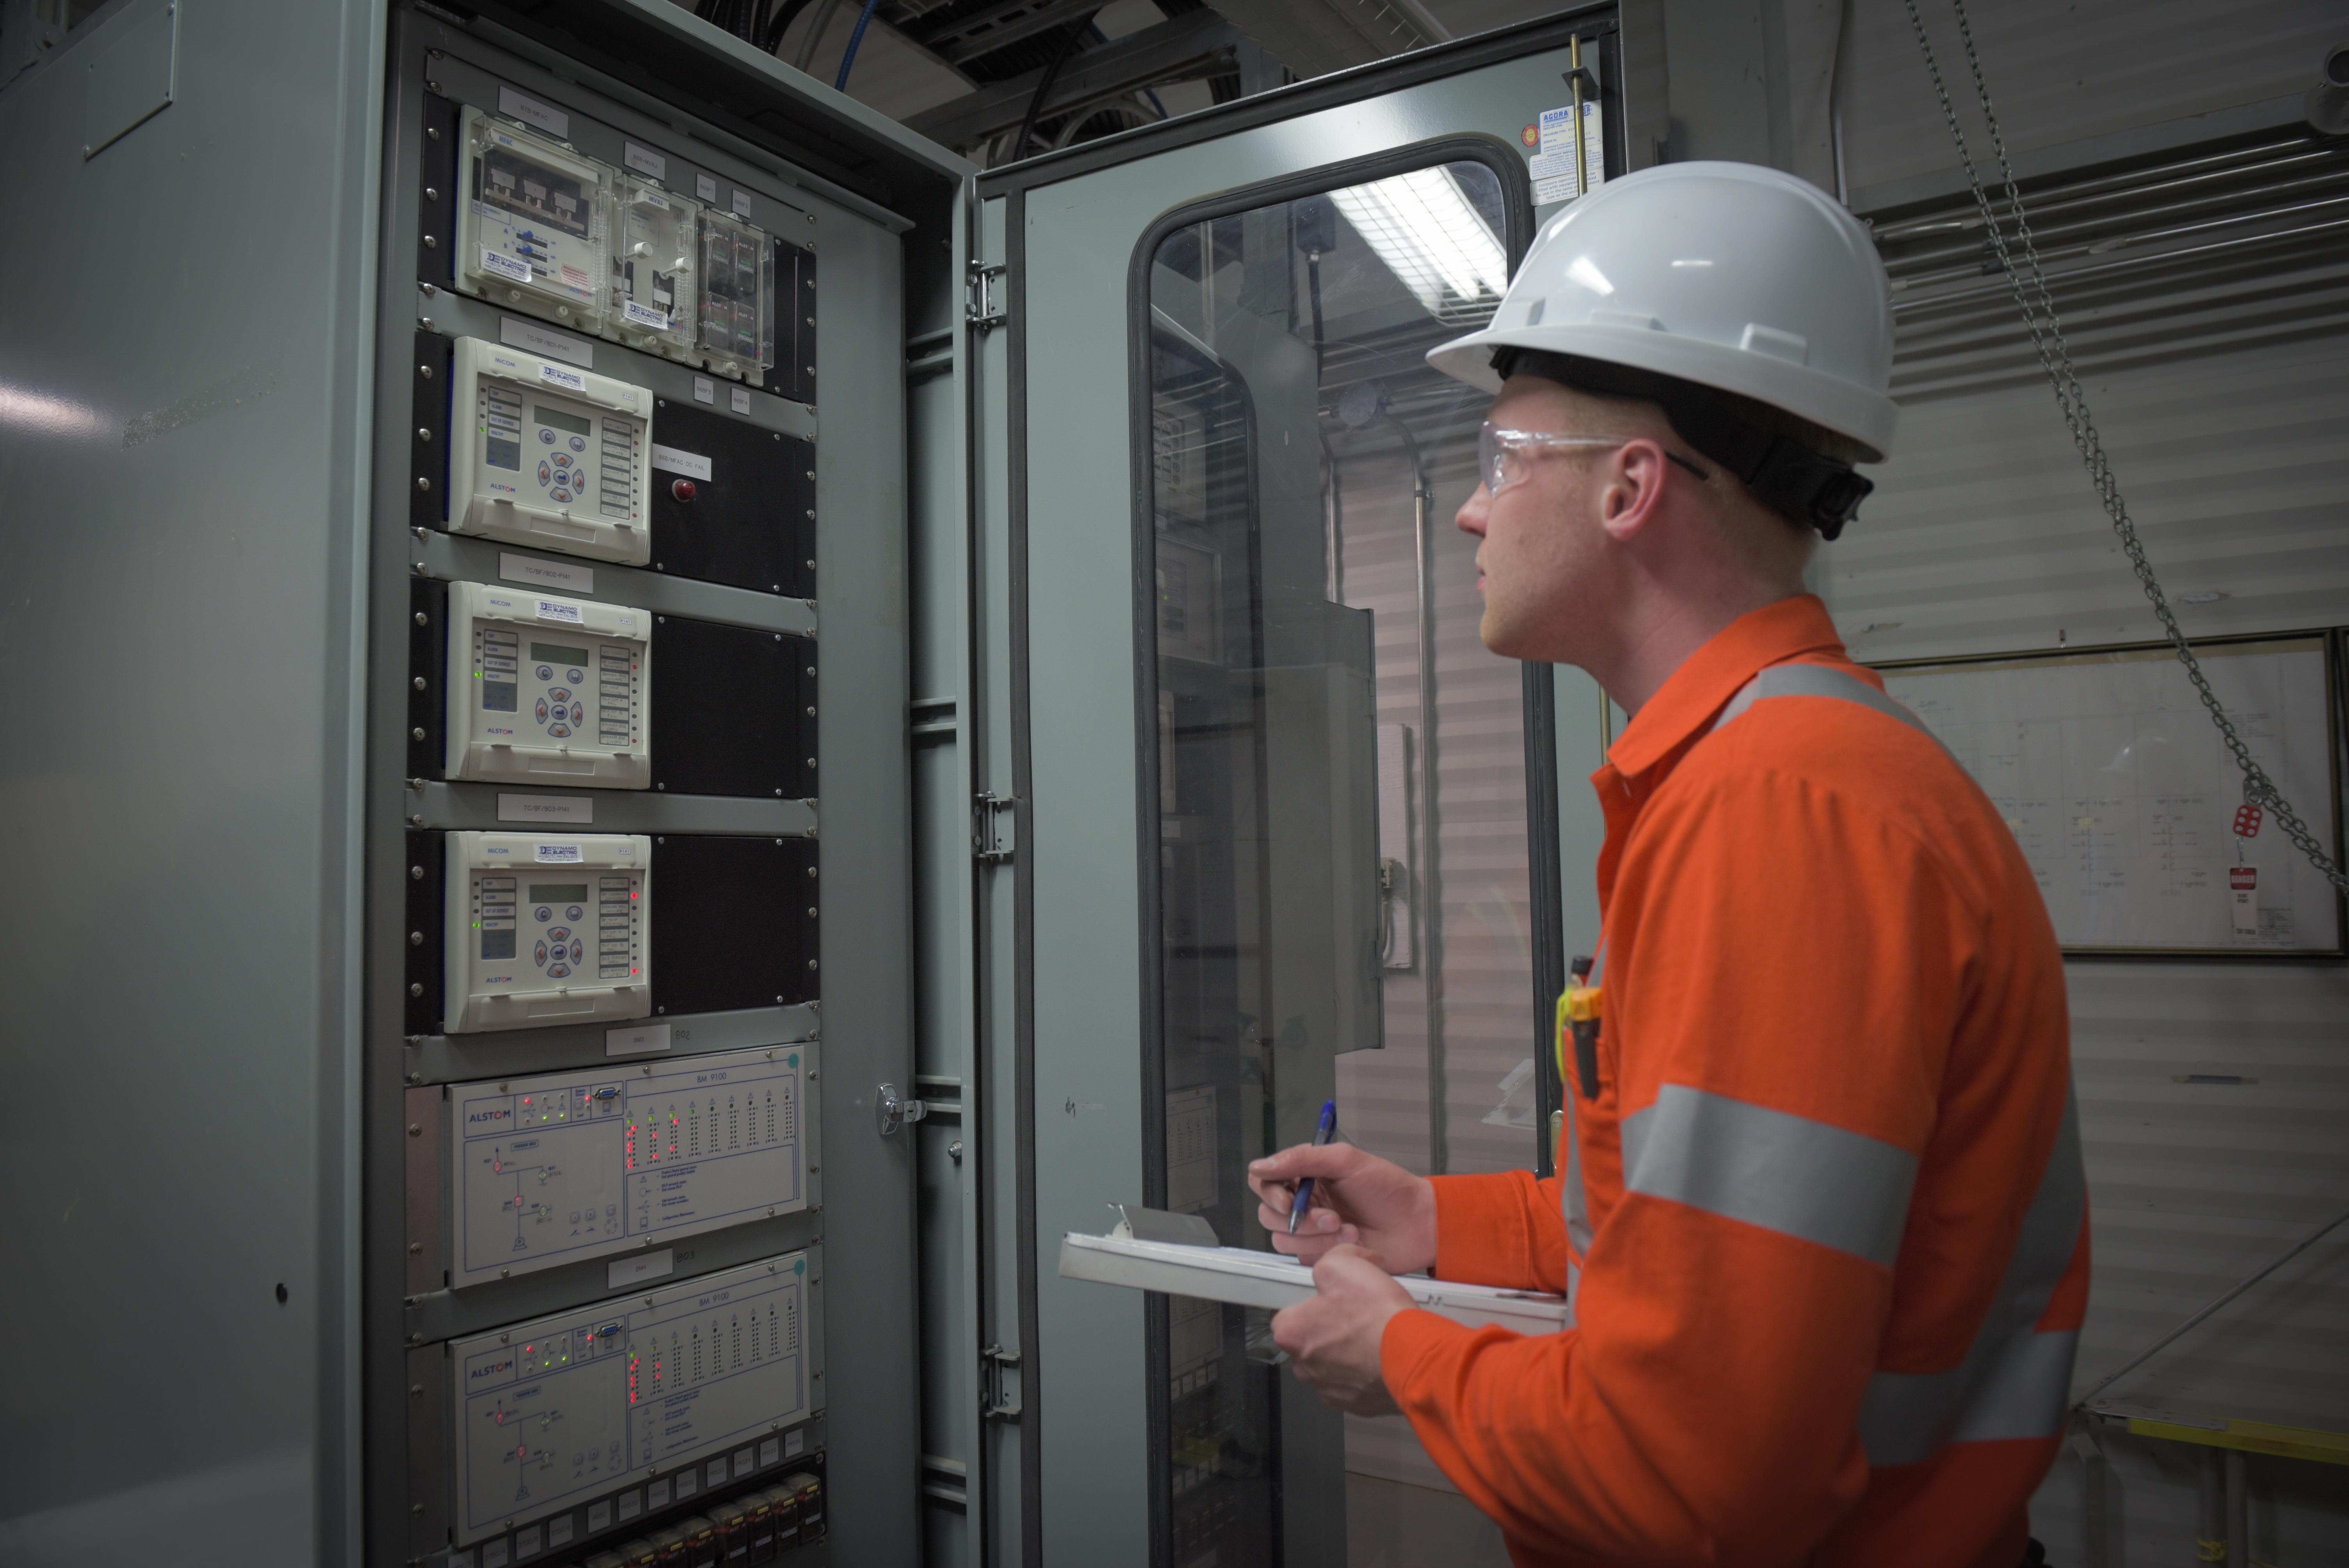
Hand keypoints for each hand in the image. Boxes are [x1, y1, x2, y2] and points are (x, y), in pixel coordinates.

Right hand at [1249, 1140, 1436, 1271]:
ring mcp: (1312, 1231)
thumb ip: (1302, 1159)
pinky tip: (1351, 1242)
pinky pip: (1303, 1258)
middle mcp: (1306, 1203)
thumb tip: (1260, 1165)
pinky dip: (1326, 1250)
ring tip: (1347, 1228)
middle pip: (1269, 1215)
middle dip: (1300, 1220)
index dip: (1270, 1193)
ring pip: (1284, 1240)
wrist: (1418, 1225)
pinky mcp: (1321, 1254)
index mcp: (1308, 1176)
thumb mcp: (1346, 1160)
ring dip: (1316, 1237)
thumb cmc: (1390, 1189)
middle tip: (1331, 1217)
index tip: (1288, 1200)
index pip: (1266, 1182)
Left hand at [1271, 1245, 1413, 1414]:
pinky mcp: (1355, 1405)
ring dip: (1348, 1352)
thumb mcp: (1344, 1264)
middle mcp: (1305, 1367)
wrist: (1413, 1356)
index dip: (1312, 1302)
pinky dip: (1365, 1372)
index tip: (1333, 1298)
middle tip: (1358, 1314)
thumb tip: (1341, 1262)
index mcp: (1292, 1333)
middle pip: (1311, 1341)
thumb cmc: (1375, 1315)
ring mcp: (1329, 1389)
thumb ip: (1331, 1260)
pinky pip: (1354, 1383)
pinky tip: (1382, 1356)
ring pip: (1332, 1364)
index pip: (1288, 1315)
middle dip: (1330, 1328)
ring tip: (1373, 1335)